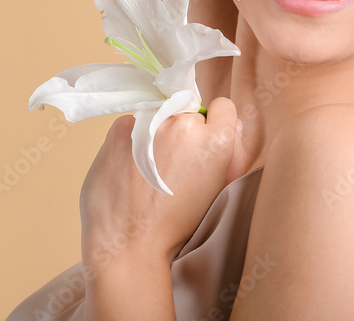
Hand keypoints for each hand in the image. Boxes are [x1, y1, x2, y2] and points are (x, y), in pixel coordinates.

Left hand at [78, 97, 243, 274]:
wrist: (128, 246)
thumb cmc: (175, 226)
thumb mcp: (218, 190)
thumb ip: (231, 153)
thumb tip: (230, 125)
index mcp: (216, 140)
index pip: (223, 107)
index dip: (215, 127)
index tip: (203, 145)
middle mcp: (185, 124)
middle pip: (190, 114)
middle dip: (185, 134)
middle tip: (173, 166)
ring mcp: (151, 123)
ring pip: (161, 118)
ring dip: (159, 135)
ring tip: (148, 172)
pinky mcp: (122, 128)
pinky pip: (134, 126)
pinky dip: (133, 142)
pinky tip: (129, 169)